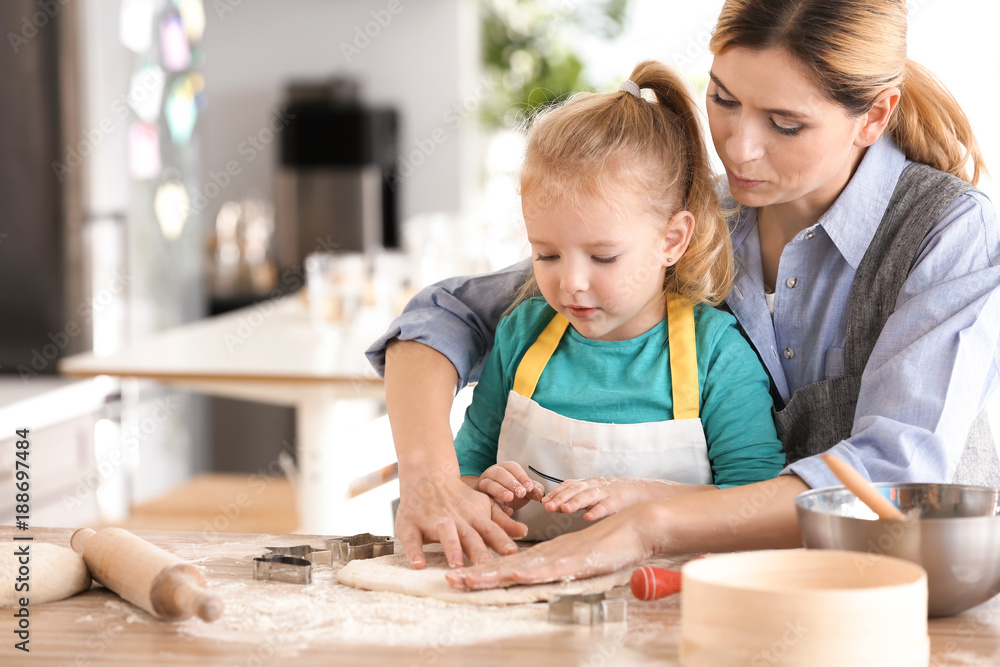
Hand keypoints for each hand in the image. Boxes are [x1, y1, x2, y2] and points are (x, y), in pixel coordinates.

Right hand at [395, 471, 528, 568]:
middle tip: (486, 565)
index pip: (490, 530)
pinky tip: (418, 564)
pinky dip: (414, 551)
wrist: (427, 476)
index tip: (512, 553)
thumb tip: (523, 532)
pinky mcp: (410, 524)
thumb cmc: (459, 499)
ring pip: (444, 533)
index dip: (501, 541)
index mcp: (473, 516)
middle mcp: (455, 518)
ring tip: (456, 564)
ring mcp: (432, 520)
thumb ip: (501, 522)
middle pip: (468, 534)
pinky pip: (411, 538)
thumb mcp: (482, 506)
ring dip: (451, 547)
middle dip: (478, 550)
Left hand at [444, 502, 657, 589]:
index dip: (484, 572)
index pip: (509, 566)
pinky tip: (515, 574)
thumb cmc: (609, 544)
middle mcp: (547, 555)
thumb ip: (558, 567)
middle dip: (477, 573)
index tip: (460, 578)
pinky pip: (550, 567)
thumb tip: (537, 576)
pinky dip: (531, 571)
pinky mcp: (576, 560)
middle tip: (449, 579)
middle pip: (506, 566)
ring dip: (493, 574)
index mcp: (545, 555)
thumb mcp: (576, 560)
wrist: (636, 526)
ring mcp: (560, 557)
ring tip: (468, 579)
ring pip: (520, 566)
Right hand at [476, 461, 544, 513]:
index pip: (512, 467)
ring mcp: (483, 483)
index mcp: (505, 468)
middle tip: (521, 493)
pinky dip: (496, 506)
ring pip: (489, 484)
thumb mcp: (523, 490)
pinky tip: (507, 511)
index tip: (529, 487)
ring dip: (500, 490)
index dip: (521, 476)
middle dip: (511, 482)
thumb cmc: (510, 491)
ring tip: (510, 498)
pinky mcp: (479, 496)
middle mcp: (492, 473)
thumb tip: (539, 494)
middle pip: (499, 473)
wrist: (490, 500)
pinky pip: (485, 499)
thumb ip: (532, 490)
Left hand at [541, 477, 644, 520]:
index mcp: (587, 484)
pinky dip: (596, 511)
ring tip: (565, 509)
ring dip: (575, 502)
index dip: (555, 492)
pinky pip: (606, 506)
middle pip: (575, 490)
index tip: (543, 501)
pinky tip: (588, 517)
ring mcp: (606, 493)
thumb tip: (552, 505)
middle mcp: (594, 486)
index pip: (568, 485)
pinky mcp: (617, 501)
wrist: (639, 491)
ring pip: (588, 496)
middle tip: (548, 506)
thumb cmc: (611, 494)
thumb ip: (573, 499)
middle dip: (560, 497)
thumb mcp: (591, 494)